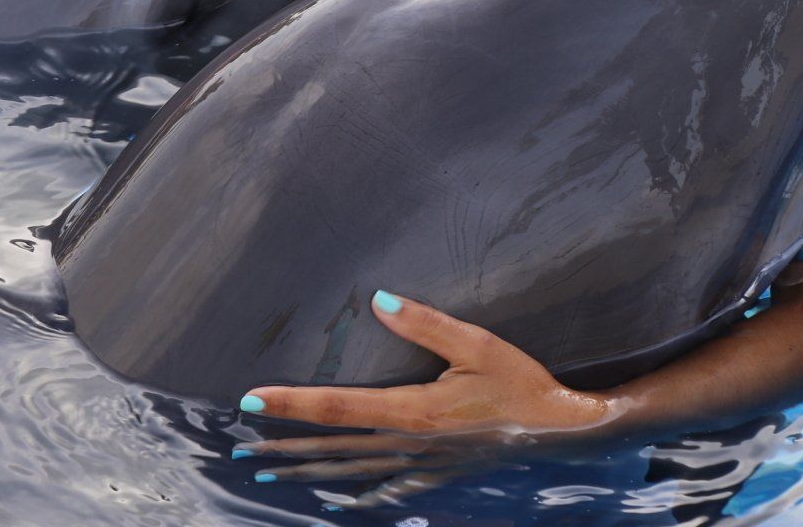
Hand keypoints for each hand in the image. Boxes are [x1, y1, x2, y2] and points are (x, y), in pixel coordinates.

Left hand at [235, 291, 607, 497]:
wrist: (562, 433)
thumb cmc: (522, 384)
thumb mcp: (478, 345)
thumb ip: (426, 323)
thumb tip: (380, 300)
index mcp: (414, 410)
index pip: (339, 407)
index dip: (293, 403)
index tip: (252, 400)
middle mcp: (409, 442)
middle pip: (334, 446)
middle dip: (285, 445)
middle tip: (240, 446)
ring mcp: (421, 464)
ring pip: (350, 471)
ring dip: (306, 471)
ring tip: (267, 472)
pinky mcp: (436, 474)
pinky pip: (385, 491)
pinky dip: (353, 498)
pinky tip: (331, 502)